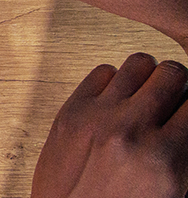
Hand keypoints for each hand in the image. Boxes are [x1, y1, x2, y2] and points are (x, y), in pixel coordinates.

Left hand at [31, 53, 187, 197]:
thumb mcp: (170, 190)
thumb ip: (184, 153)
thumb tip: (187, 116)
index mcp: (163, 159)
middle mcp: (131, 131)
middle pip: (172, 74)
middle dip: (179, 84)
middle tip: (175, 96)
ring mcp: (98, 117)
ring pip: (139, 63)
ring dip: (149, 77)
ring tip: (147, 93)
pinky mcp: (71, 110)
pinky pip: (103, 71)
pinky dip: (115, 81)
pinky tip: (117, 98)